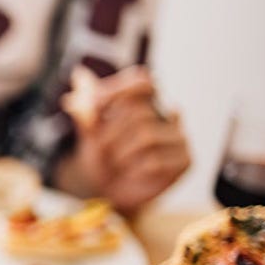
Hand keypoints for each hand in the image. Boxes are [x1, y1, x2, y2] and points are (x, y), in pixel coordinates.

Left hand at [57, 67, 189, 214]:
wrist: (108, 189)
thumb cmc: (101, 155)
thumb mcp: (89, 130)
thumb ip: (87, 106)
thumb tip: (79, 74)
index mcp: (147, 101)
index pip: (142, 81)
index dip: (119, 90)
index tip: (95, 105)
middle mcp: (167, 114)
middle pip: (139, 112)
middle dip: (110, 133)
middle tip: (100, 149)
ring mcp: (179, 137)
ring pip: (147, 137)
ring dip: (120, 153)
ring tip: (115, 163)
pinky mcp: (185, 161)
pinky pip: (156, 162)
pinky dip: (135, 170)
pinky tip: (132, 173)